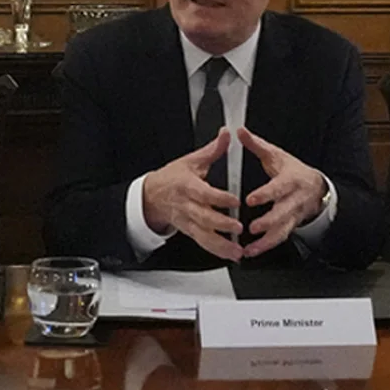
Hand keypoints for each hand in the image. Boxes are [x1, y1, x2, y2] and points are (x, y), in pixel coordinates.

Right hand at [142, 130, 242, 261]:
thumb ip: (212, 150)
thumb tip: (226, 135)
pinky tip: (231, 255)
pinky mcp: (189, 231)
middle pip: (203, 217)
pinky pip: (202, 242)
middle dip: (221, 224)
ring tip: (236, 249)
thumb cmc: (172, 178)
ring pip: (203, 234)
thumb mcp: (191, 161)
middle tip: (238, 227)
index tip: (235, 201)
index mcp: (187, 185)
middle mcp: (187, 205)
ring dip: (220, 244)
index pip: (204, 193)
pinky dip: (217, 250)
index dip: (219, 198)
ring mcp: (187, 220)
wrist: (151, 195)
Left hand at [237, 127, 327, 257]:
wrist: (316, 187)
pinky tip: (252, 252)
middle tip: (253, 227)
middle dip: (268, 222)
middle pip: (283, 213)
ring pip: (282, 230)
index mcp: (291, 180)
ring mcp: (293, 215)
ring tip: (250, 249)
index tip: (251, 199)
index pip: (278, 188)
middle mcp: (294, 200)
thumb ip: (257, 145)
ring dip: (266, 241)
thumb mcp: (277, 155)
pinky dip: (266, 246)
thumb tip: (241, 132)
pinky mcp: (290, 226)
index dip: (266, 194)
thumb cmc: (293, 172)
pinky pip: (280, 238)